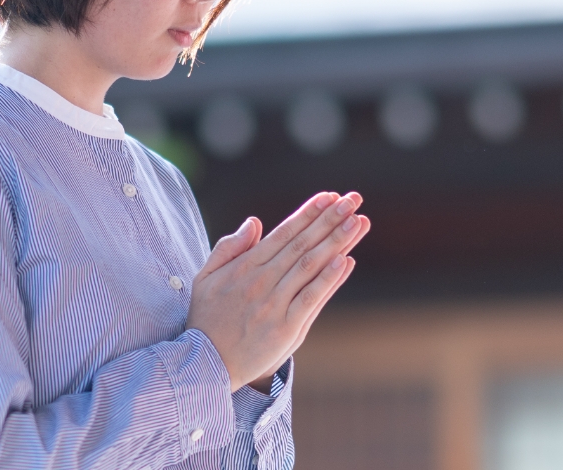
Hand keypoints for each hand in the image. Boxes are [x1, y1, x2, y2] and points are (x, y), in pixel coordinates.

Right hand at [187, 192, 369, 390]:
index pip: (284, 233)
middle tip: (352, 199)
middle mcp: (262, 282)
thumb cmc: (206, 320)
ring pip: (310, 266)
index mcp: (245, 267)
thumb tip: (255, 222)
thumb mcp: (205, 278)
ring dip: (336, 241)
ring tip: (358, 220)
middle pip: (302, 244)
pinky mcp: (286, 329)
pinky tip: (346, 261)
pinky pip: (311, 299)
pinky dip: (328, 279)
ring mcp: (275, 305)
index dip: (309, 214)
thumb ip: (228, 248)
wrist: (204, 366)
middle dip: (329, 219)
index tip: (329, 197)